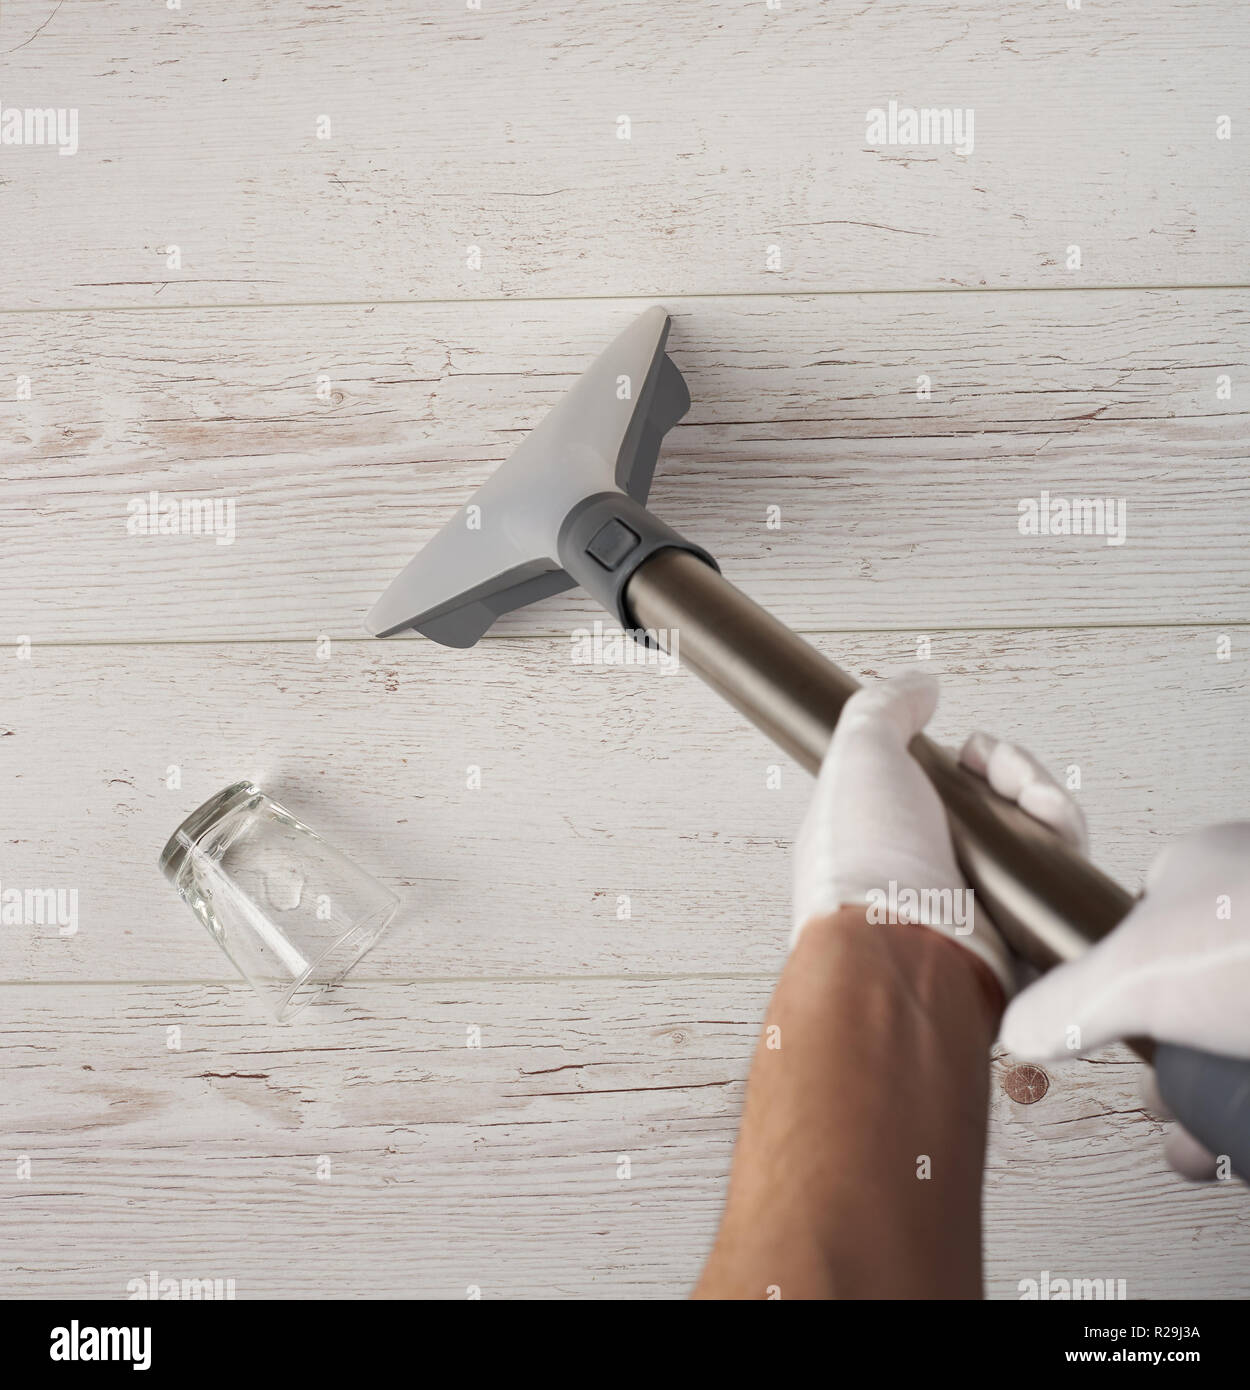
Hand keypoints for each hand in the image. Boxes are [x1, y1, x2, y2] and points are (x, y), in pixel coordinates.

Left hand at [793, 671, 1086, 1000]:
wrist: (903, 952)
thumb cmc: (864, 869)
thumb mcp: (856, 755)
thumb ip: (884, 708)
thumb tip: (918, 684)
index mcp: (886, 835)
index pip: (944, 785)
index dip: (969, 759)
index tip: (972, 750)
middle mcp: (931, 870)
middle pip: (996, 803)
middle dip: (1013, 772)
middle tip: (1003, 772)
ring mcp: (978, 904)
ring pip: (1034, 835)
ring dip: (1044, 801)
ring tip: (1033, 800)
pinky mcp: (1023, 932)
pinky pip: (1061, 874)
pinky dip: (1065, 840)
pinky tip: (1056, 827)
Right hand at [1000, 823, 1249, 1177]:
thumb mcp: (1139, 972)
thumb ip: (1066, 999)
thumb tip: (1016, 1024)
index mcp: (1203, 868)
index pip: (1139, 927)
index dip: (1118, 994)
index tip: (1113, 1043)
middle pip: (1193, 994)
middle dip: (1171, 1064)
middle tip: (1165, 1106)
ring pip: (1238, 1035)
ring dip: (1214, 1096)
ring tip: (1204, 1146)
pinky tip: (1244, 1140)